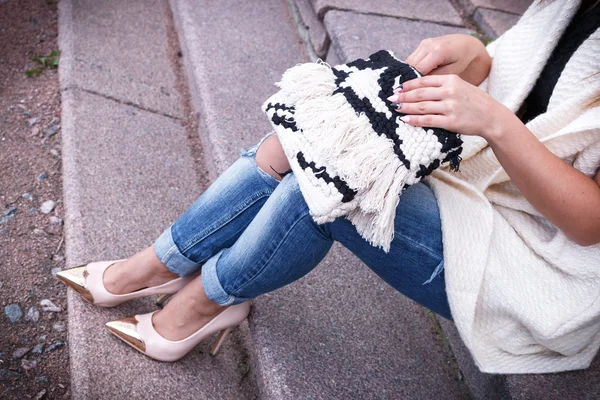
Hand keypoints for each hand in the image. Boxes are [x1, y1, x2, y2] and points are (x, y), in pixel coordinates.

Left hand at [388, 74, 512, 138]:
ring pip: (421, 106)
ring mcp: (450, 107)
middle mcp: (450, 91)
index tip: (397, 87)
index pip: (424, 80)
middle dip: (403, 95)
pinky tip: (405, 119)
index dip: (408, 84)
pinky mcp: (451, 121)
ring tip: (395, 107)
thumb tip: (418, 88)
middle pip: (420, 93)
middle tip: (391, 97)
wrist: (492, 116)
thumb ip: (442, 85)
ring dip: (405, 107)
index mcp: (451, 80)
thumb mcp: (460, 86)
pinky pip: (428, 120)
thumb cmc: (473, 102)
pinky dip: (414, 120)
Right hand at [405, 34, 490, 85]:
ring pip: (409, 62)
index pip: (418, 69)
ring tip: (409, 87)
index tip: (410, 94)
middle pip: (410, 65)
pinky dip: (411, 68)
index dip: (413, 83)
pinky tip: (414, 77)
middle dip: (408, 79)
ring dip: (408, 73)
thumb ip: (435, 78)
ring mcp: (424, 43)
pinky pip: (412, 58)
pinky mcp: (422, 44)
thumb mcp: (452, 72)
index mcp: (438, 51)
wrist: (467, 44)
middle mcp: (429, 44)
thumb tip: (418, 86)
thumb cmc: (462, 59)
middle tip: (407, 93)